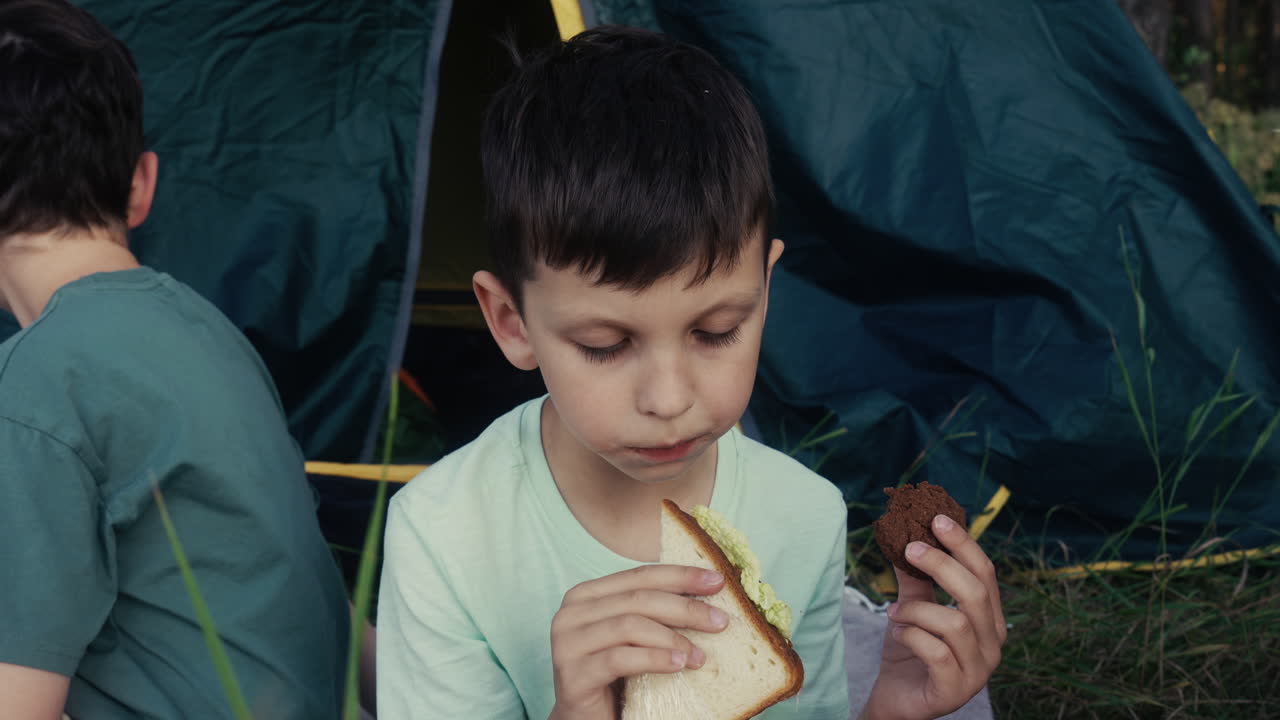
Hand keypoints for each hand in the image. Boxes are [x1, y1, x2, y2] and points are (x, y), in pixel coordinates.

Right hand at [548, 564, 728, 719]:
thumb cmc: (617, 676)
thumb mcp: (636, 636)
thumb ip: (655, 610)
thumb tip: (708, 586)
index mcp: (586, 595)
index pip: (640, 576)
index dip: (681, 575)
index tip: (717, 580)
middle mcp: (571, 613)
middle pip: (638, 600)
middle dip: (685, 608)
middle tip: (720, 620)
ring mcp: (567, 643)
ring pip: (629, 626)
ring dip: (672, 638)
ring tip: (701, 656)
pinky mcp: (572, 675)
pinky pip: (620, 659)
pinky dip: (654, 659)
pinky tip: (678, 665)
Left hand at [862, 514, 1006, 719]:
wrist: (897, 698)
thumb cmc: (910, 650)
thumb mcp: (913, 607)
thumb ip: (915, 578)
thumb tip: (904, 536)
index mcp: (989, 619)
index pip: (985, 574)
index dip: (964, 544)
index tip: (938, 519)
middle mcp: (992, 644)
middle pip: (975, 593)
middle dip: (942, 565)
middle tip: (910, 548)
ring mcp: (977, 671)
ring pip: (955, 623)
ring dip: (917, 609)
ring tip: (894, 611)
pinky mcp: (954, 690)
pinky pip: (936, 653)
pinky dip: (912, 636)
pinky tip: (898, 634)